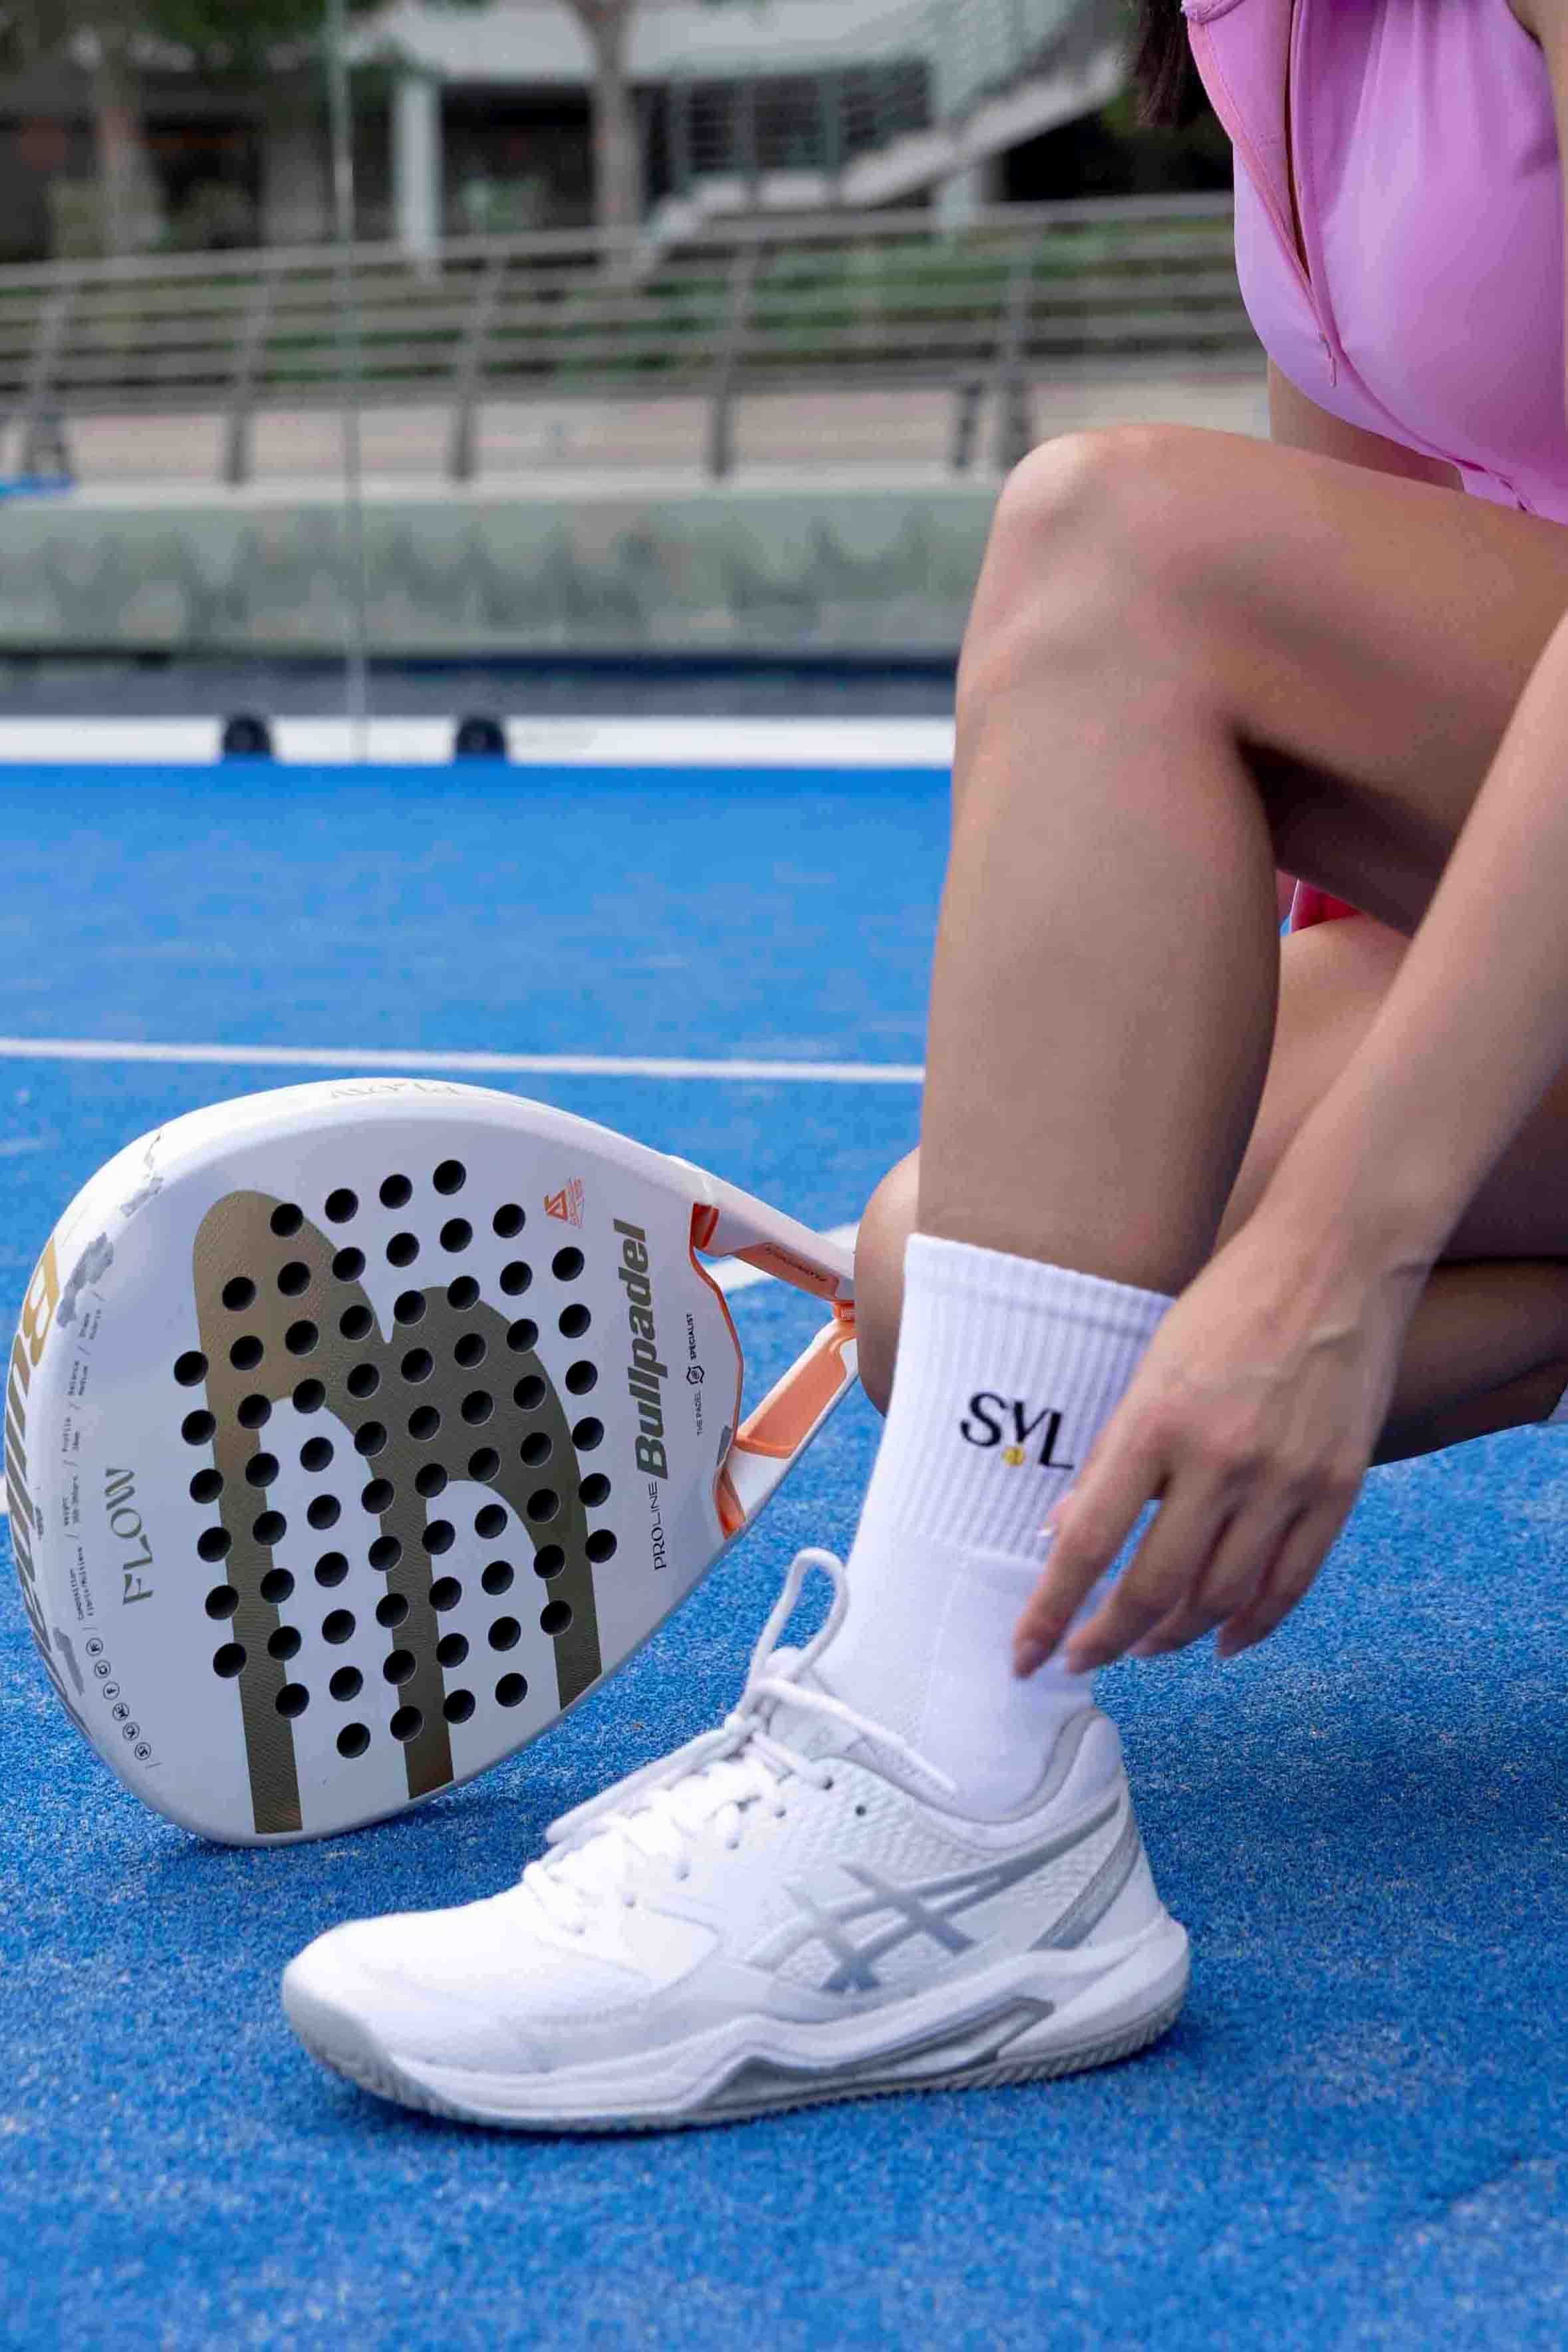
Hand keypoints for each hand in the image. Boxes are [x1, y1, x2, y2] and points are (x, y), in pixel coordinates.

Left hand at [1012, 1210, 1421, 1670]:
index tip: (1026, 1655)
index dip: (1052, 1612)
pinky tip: (1222, 1641)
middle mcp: (1222, 1460)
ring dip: (1174, 1637)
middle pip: (1155, 1588)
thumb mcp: (1148, 1366)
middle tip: (1085, 1657)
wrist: (1335, 1259)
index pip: (1088, 1543)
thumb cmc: (1227, 1304)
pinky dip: (1253, 1626)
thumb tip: (1061, 1535)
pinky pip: (1290, 1584)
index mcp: (1157, 1421)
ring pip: (1221, 1599)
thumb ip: (1110, 1456)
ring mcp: (1287, 1479)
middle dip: (1109, 1638)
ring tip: (1145, 1646)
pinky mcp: (1339, 1487)